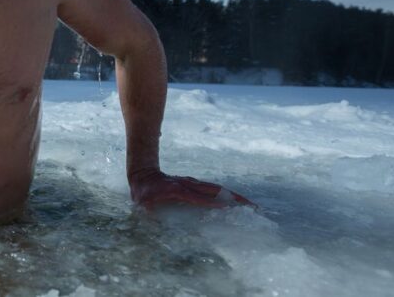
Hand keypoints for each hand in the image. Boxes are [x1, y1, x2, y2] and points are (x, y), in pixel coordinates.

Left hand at [129, 169, 254, 209]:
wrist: (142, 173)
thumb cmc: (142, 192)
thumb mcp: (141, 202)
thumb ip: (148, 210)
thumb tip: (154, 220)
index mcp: (176, 190)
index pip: (197, 197)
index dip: (212, 203)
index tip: (227, 209)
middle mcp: (188, 184)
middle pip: (214, 190)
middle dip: (233, 198)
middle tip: (252, 207)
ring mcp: (192, 183)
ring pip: (216, 189)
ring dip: (233, 196)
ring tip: (250, 205)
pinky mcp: (194, 185)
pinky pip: (212, 190)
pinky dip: (226, 195)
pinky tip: (236, 203)